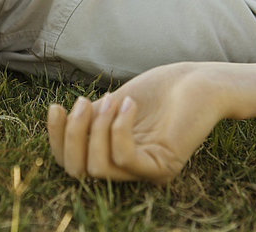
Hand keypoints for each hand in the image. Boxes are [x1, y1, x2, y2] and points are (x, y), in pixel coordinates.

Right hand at [47, 63, 229, 183]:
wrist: (199, 83)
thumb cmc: (158, 91)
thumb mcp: (111, 104)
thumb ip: (88, 118)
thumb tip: (58, 119)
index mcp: (111, 157)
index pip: (70, 163)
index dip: (55, 138)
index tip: (55, 106)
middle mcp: (126, 172)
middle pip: (77, 171)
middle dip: (71, 135)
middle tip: (82, 102)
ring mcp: (144, 172)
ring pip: (97, 167)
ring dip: (97, 127)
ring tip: (113, 99)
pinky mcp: (162, 167)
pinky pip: (124, 157)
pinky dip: (119, 127)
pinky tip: (130, 104)